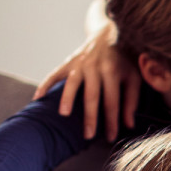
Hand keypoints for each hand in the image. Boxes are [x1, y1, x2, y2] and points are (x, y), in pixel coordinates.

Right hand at [34, 21, 140, 141]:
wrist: (110, 32)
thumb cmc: (124, 60)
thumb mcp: (133, 77)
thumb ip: (131, 100)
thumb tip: (129, 125)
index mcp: (113, 71)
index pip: (112, 101)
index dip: (111, 120)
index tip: (110, 138)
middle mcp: (95, 67)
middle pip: (92, 95)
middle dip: (90, 117)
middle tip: (88, 136)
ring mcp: (80, 63)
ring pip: (72, 83)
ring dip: (67, 98)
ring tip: (64, 114)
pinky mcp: (68, 61)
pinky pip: (54, 74)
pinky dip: (44, 85)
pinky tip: (37, 98)